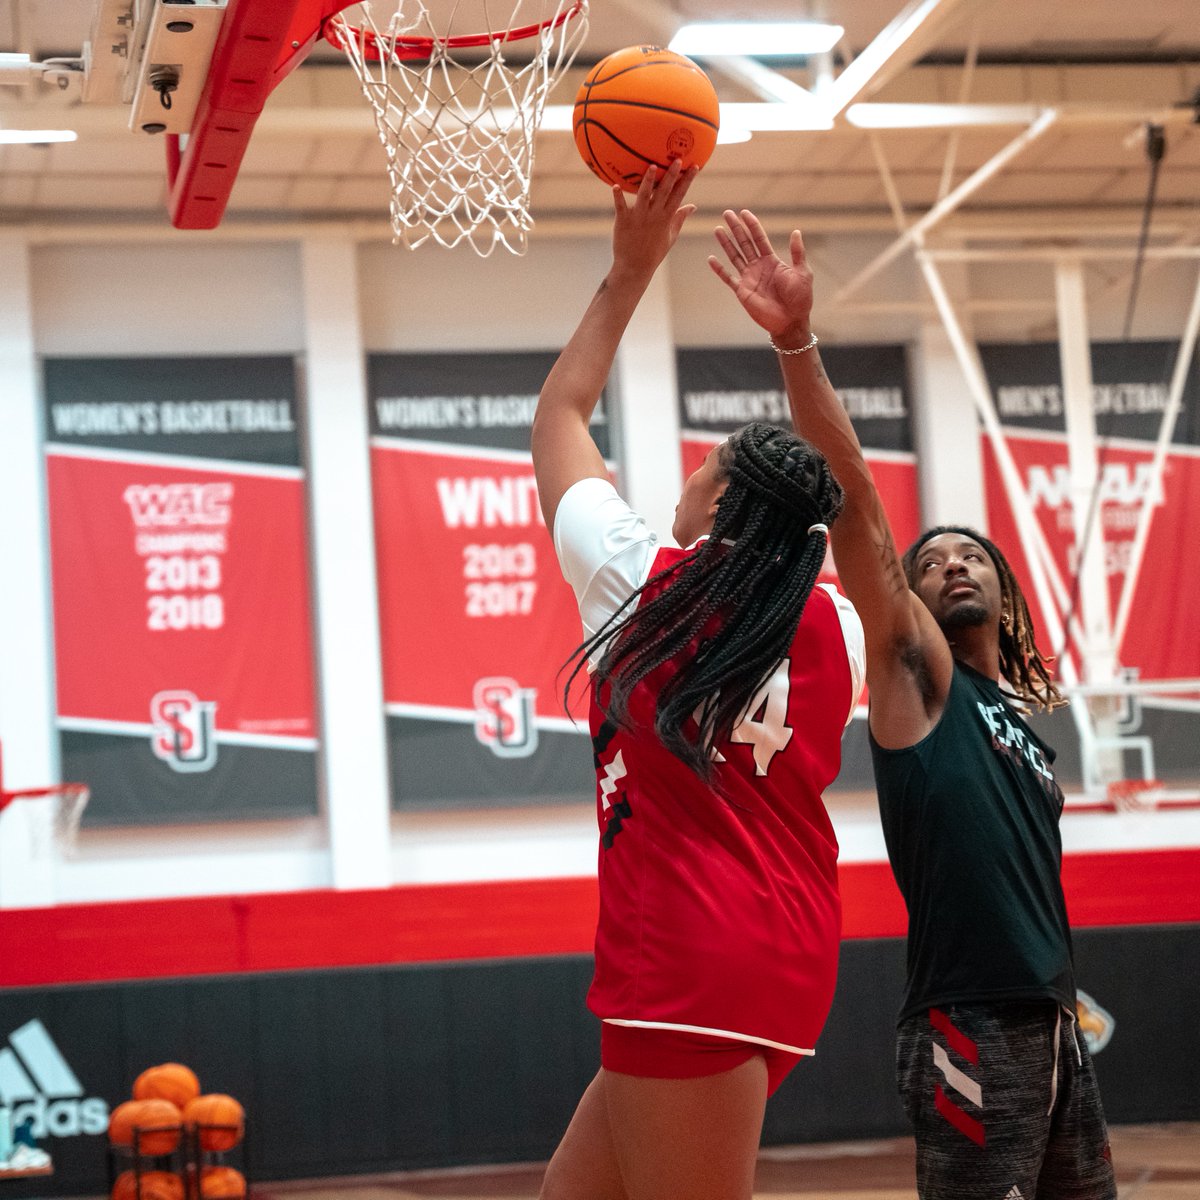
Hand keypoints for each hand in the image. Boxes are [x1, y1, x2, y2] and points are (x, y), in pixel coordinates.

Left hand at [610, 160, 697, 276]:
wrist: (634, 267)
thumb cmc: (653, 252)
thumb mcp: (671, 236)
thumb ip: (680, 218)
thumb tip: (692, 206)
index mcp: (666, 218)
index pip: (679, 195)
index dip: (687, 180)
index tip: (694, 166)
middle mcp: (654, 215)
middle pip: (665, 192)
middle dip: (672, 175)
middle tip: (678, 159)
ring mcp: (639, 218)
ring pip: (644, 196)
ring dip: (648, 181)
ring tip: (652, 166)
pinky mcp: (623, 221)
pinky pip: (620, 207)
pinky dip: (618, 197)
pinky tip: (615, 186)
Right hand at [708, 209, 813, 340]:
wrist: (791, 321)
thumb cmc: (800, 299)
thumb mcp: (803, 272)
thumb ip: (797, 253)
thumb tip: (796, 231)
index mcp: (772, 261)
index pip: (759, 239)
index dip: (752, 225)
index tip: (744, 212)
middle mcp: (758, 267)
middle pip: (744, 243)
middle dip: (736, 228)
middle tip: (727, 213)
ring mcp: (749, 278)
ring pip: (735, 256)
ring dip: (726, 243)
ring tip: (718, 229)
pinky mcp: (742, 291)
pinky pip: (728, 278)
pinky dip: (719, 269)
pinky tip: (711, 259)